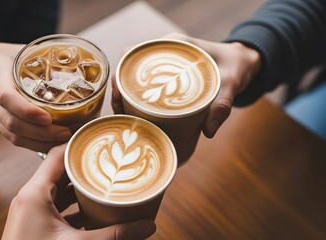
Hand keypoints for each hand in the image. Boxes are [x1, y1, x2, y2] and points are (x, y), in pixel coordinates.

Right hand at [0, 43, 71, 151]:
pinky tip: (50, 143)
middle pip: (12, 123)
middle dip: (41, 133)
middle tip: (66, 133)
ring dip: (39, 143)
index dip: (27, 111)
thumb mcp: (16, 50)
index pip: (6, 97)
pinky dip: (33, 144)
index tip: (48, 118)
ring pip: (12, 136)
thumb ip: (40, 57)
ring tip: (63, 141)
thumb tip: (75, 63)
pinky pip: (11, 138)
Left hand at [2, 144, 156, 239]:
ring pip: (58, 189)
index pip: (58, 155)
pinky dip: (72, 204)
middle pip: (60, 170)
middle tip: (108, 160)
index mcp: (35, 193)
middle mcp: (30, 197)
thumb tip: (146, 226)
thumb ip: (114, 234)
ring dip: (79, 186)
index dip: (79, 144)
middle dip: (84, 167)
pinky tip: (91, 209)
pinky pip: (55, 205)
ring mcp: (30, 210)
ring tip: (102, 181)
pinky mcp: (33, 223)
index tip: (100, 140)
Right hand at [111, 33, 260, 137]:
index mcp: (173, 45)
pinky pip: (146, 85)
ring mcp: (164, 65)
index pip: (135, 53)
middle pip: (130, 68)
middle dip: (118, 89)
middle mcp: (164, 53)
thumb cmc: (236, 67)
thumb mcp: (231, 84)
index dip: (120, 73)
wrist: (244, 62)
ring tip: (123, 116)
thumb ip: (222, 106)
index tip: (117, 93)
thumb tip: (207, 131)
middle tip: (118, 111)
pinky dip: (137, 98)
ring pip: (135, 78)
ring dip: (125, 95)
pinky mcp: (167, 76)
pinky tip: (134, 114)